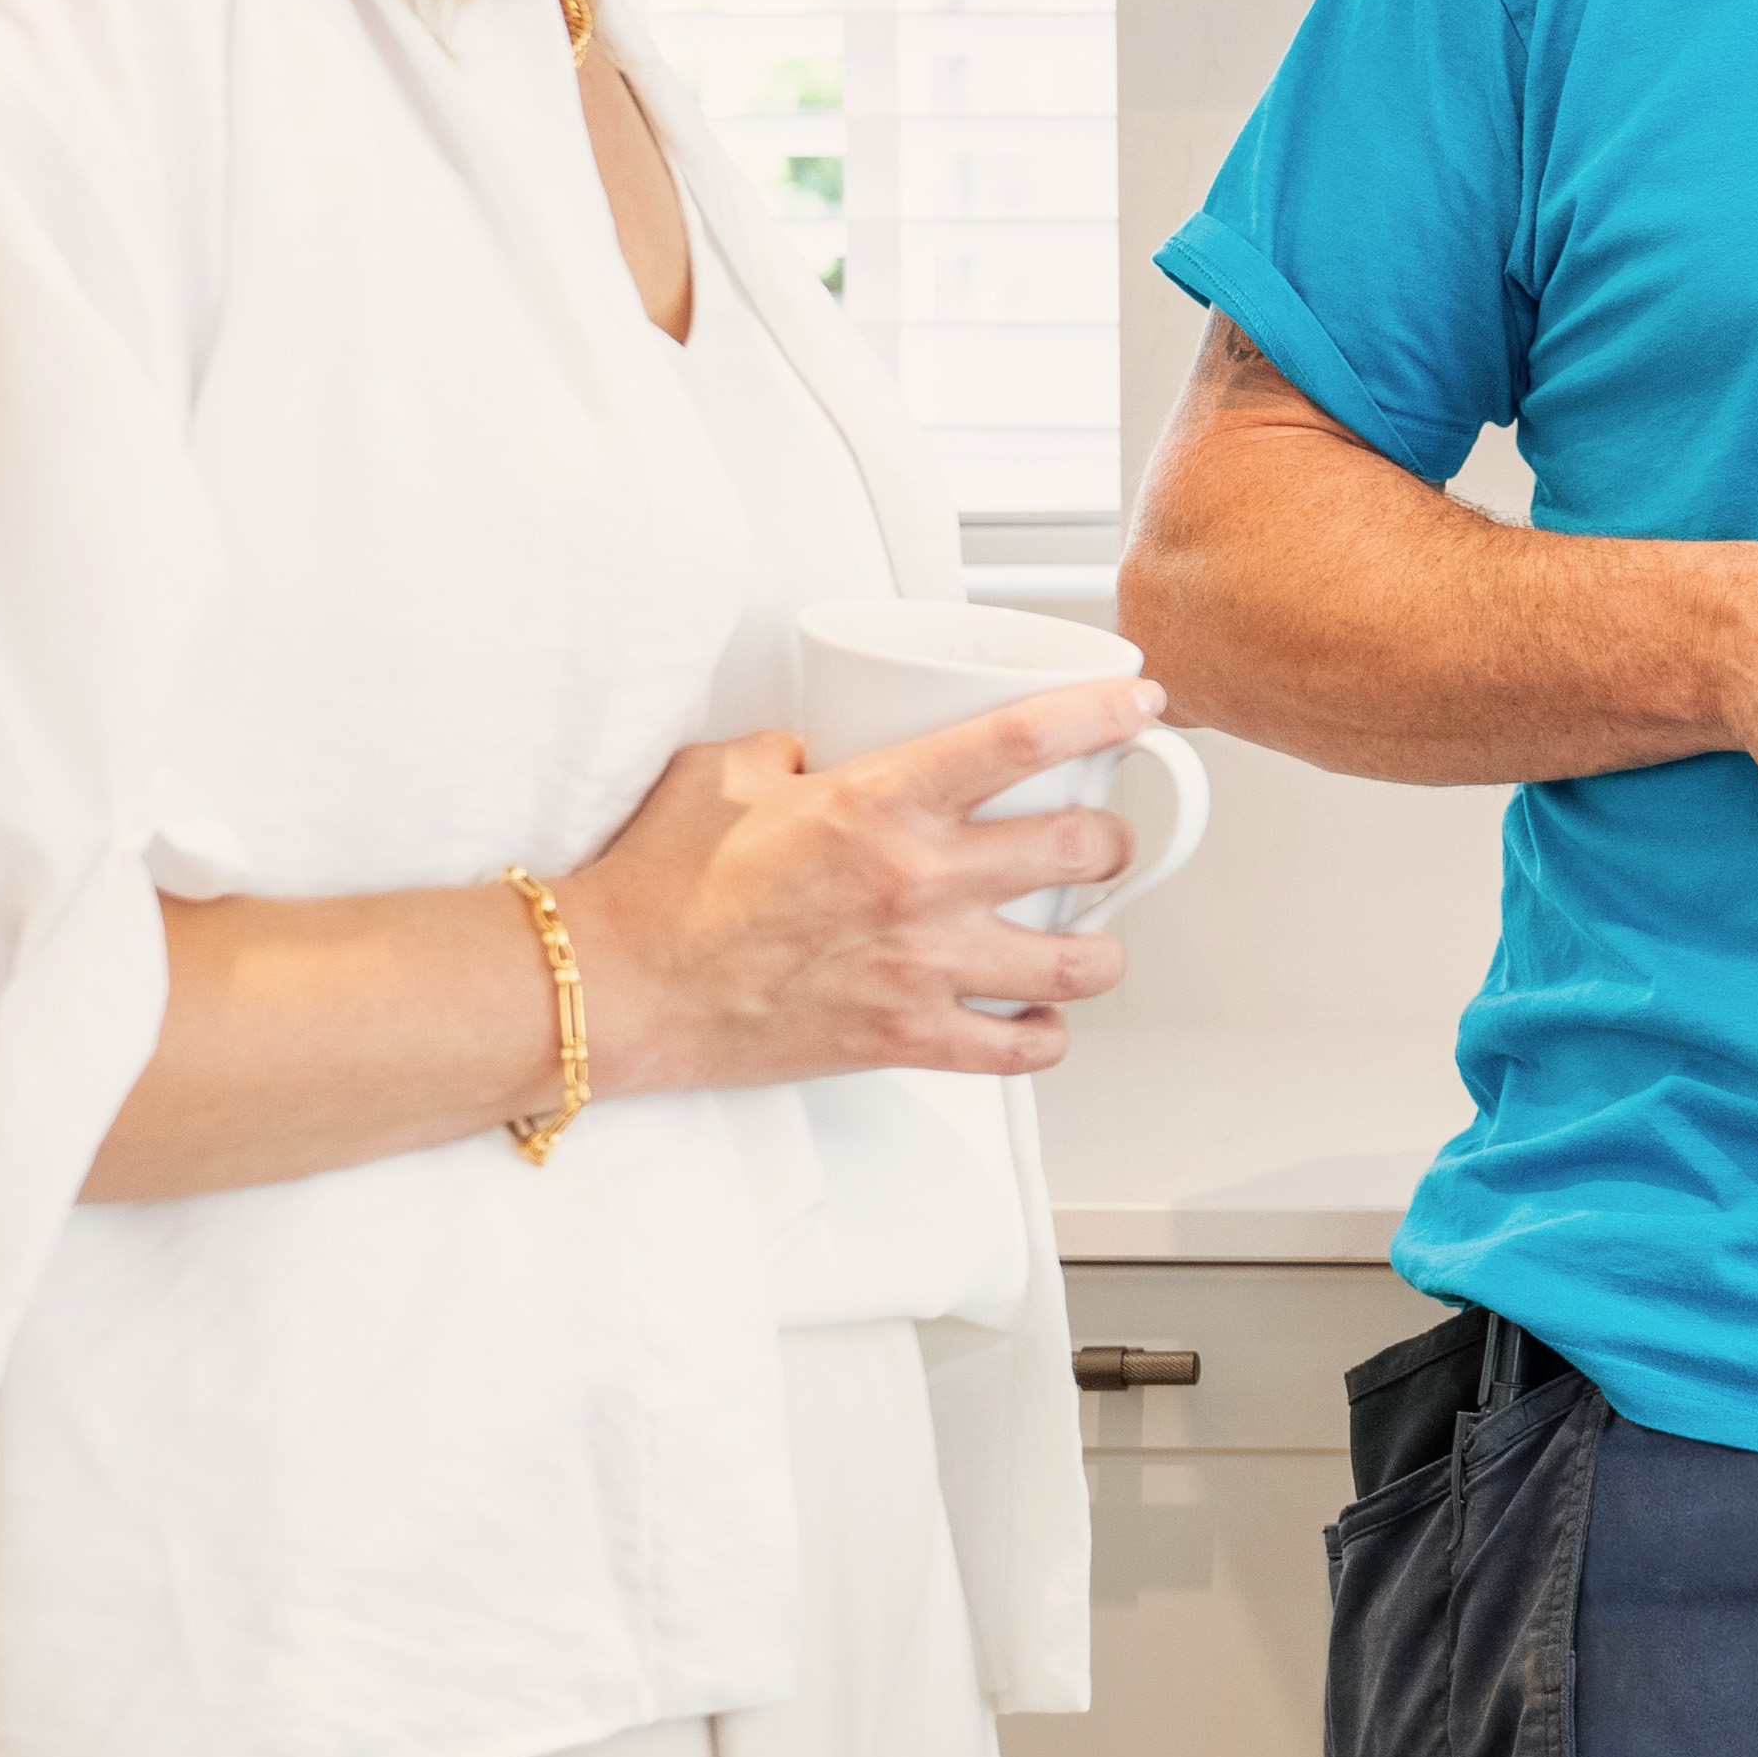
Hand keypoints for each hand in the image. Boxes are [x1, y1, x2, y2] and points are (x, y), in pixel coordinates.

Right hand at [554, 681, 1160, 1097]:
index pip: (1026, 739)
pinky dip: (1044, 1036)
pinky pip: (1017, 1050)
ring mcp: (920, 965)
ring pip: (1077, 960)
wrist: (617, 987)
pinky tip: (1039, 1018)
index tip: (1140, 706)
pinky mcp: (904, 1036)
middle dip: (1112, 841)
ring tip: (1089, 938)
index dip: (1103, 714)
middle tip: (1102, 839)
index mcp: (881, 800)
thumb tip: (827, 744)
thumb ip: (796, 747)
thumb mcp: (728, 770)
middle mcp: (917, 881)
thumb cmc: (658, 885)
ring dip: (1099, 948)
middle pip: (1082, 848)